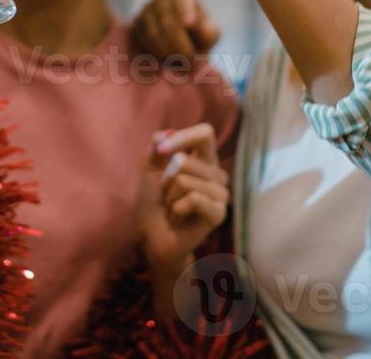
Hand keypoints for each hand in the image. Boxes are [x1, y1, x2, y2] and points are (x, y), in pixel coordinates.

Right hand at [132, 0, 219, 60]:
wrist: (184, 46)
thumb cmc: (201, 36)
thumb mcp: (212, 33)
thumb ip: (208, 31)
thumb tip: (195, 26)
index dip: (184, 9)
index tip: (189, 23)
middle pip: (167, 20)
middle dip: (179, 44)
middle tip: (190, 60)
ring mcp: (146, 10)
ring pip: (153, 32)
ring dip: (168, 51)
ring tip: (181, 62)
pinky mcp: (137, 25)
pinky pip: (143, 40)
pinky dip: (156, 52)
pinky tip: (166, 59)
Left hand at [137, 122, 229, 275]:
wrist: (152, 237)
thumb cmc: (153, 203)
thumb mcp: (150, 172)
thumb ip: (156, 150)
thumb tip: (167, 131)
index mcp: (203, 159)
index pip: (205, 134)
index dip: (183, 137)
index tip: (160, 150)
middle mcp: (216, 174)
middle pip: (186, 159)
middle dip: (165, 179)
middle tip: (166, 195)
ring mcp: (220, 194)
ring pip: (186, 181)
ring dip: (170, 196)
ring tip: (173, 207)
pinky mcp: (219, 213)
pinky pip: (194, 198)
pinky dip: (177, 208)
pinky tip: (179, 216)